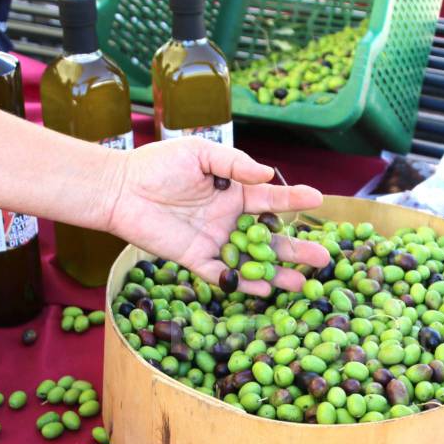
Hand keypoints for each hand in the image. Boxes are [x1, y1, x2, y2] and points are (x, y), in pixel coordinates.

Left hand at [103, 138, 329, 294]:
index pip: (271, 198)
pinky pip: (224, 275)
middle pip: (270, 237)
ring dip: (277, 273)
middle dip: (296, 247)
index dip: (294, 199)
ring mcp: (215, 241)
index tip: (317, 199)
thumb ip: (234, 164)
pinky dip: (243, 284)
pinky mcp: (196, 259)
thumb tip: (268, 174)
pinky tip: (264, 291)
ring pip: (253, 261)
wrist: (120, 188)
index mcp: (234, 192)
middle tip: (323, 257)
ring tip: (302, 283)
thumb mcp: (200, 153)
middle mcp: (229, 219)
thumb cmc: (158, 164)